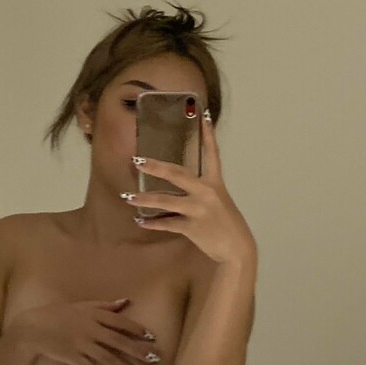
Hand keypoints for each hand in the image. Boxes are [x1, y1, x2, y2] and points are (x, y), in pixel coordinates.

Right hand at [9, 296, 158, 364]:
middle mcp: (90, 329)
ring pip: (107, 358)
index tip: (151, 337)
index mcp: (93, 315)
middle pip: (118, 341)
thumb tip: (126, 302)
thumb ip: (105, 306)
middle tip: (154, 358)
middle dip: (137, 350)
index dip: (137, 330)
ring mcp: (81, 345)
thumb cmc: (59, 313)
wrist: (33, 327)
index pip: (120, 322)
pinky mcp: (72, 358)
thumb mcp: (82, 305)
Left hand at [124, 111, 256, 267]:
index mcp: (216, 183)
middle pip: (178, 174)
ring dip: (145, 200)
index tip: (202, 114)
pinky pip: (167, 224)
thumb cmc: (226, 224)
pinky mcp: (193, 228)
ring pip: (166, 201)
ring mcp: (199, 210)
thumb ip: (202, 190)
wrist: (237, 250)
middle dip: (156, 167)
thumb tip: (180, 183)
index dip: (207, 134)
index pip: (212, 153)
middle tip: (138, 161)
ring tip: (128, 198)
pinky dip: (153, 223)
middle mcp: (207, 193)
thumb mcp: (219, 202)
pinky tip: (140, 221)